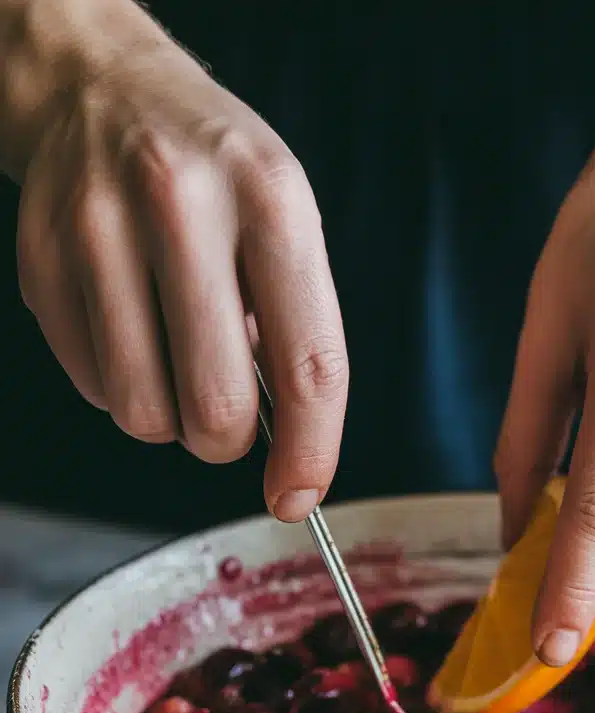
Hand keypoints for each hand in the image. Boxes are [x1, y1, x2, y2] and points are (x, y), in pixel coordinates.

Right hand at [16, 37, 347, 521]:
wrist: (103, 91)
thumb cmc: (216, 175)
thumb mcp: (285, 222)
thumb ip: (297, 329)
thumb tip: (291, 449)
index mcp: (271, 199)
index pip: (309, 365)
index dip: (310, 452)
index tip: (299, 495)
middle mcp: (181, 204)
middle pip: (216, 407)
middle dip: (228, 440)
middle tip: (230, 413)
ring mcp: (98, 228)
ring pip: (143, 413)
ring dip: (170, 419)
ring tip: (178, 363)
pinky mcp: (41, 258)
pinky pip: (93, 387)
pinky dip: (122, 384)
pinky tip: (133, 330)